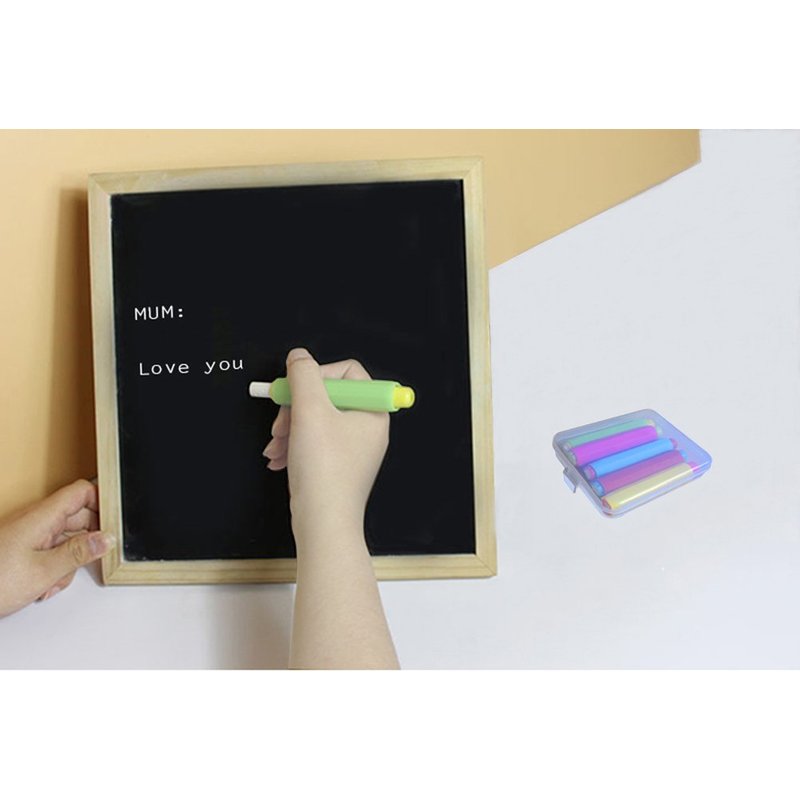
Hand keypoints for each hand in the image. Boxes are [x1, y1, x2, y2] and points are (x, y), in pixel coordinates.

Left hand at [0, 479, 113, 617]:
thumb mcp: (43, 572)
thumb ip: (78, 553)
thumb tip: (106, 538)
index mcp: (42, 517)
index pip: (81, 492)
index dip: (102, 502)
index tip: (116, 520)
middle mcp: (36, 521)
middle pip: (78, 517)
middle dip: (88, 540)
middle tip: (92, 558)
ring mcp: (28, 535)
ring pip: (66, 538)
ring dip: (69, 560)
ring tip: (55, 580)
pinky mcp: (22, 550)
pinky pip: (51, 551)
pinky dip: (54, 567)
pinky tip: (43, 585)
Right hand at [263, 348, 388, 544]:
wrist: (323, 524)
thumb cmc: (325, 473)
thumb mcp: (310, 411)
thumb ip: (303, 376)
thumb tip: (299, 357)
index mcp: (372, 412)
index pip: (346, 372)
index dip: (316, 376)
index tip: (295, 389)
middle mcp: (367, 428)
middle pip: (326, 396)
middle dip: (296, 408)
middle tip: (280, 423)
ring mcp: (352, 448)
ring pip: (314, 420)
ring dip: (289, 428)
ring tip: (276, 446)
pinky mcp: (336, 465)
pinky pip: (312, 442)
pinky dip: (293, 446)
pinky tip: (279, 459)